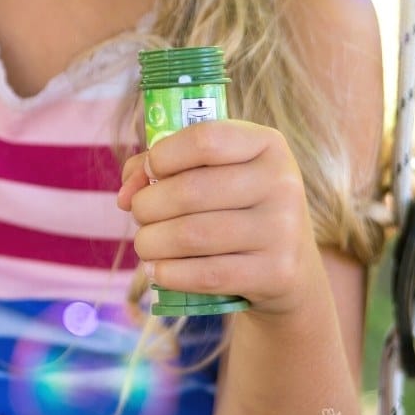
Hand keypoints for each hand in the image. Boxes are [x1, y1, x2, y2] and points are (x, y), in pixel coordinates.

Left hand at [117, 120, 323, 317]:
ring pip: (193, 235)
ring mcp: (284, 230)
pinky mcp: (277, 273)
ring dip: (152, 241)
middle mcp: (282, 182)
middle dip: (147, 204)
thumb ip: (163, 167)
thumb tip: (125, 194)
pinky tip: (157, 270)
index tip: (148, 170)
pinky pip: (207, 274)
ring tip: (143, 244)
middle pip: (191, 190)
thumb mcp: (214, 173)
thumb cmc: (237, 206)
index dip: (163, 155)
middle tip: (137, 213)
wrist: (289, 266)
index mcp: (267, 144)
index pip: (205, 139)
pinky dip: (170, 273)